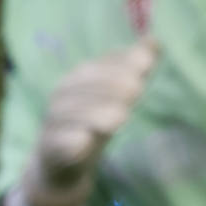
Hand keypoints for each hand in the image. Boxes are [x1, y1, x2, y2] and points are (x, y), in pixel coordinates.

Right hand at [20, 37, 158, 205]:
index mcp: (76, 80)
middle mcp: (61, 97)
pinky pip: (57, 144)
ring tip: (121, 117)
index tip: (145, 64)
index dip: (119, 65)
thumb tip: (155, 40)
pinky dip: (70, 142)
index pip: (95, 68)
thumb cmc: (92, 122)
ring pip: (70, 115)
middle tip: (137, 90)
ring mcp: (53, 123)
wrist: (61, 165)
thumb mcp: (114, 97)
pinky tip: (85, 143)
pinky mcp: (49, 150)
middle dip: (110, 86)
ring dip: (94, 114)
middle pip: (82, 88)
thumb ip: (133, 69)